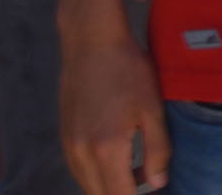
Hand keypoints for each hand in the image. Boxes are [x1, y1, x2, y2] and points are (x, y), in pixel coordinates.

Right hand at [58, 28, 167, 194]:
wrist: (91, 43)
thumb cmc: (127, 70)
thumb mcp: (152, 108)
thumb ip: (157, 149)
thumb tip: (157, 184)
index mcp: (106, 148)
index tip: (154, 192)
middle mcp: (80, 153)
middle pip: (99, 194)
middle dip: (123, 194)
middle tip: (148, 183)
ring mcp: (68, 145)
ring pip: (87, 184)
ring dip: (109, 186)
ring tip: (137, 175)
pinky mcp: (63, 136)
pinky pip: (78, 169)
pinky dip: (96, 174)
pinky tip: (118, 161)